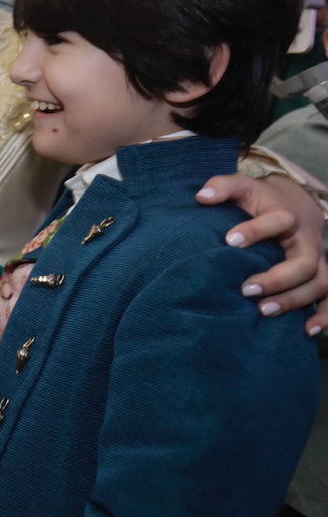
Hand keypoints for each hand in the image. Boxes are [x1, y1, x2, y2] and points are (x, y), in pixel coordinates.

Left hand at [198, 173, 327, 334]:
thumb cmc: (261, 199)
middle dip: (277, 278)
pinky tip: (307, 331)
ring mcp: (317, 260)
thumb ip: (223, 186)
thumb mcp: (243, 185)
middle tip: (246, 289)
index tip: (230, 241)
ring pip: (319, 283)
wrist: (297, 202)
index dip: (255, 230)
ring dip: (294, 300)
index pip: (277, 221)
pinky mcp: (320, 276)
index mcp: (286, 216)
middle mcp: (306, 241)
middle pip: (303, 263)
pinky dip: (325, 316)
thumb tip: (202, 196)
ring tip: (263, 310)